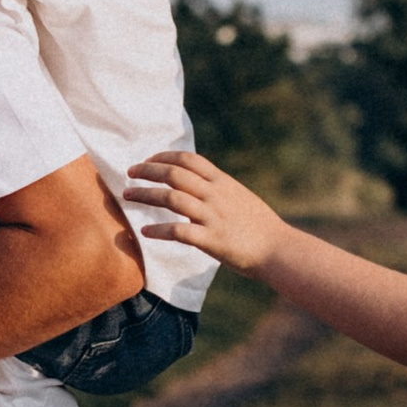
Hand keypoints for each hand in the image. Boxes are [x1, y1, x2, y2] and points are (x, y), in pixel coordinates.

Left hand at [125, 148, 287, 273]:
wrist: (278, 249)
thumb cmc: (260, 226)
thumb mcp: (240, 197)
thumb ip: (218, 189)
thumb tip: (198, 184)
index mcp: (222, 182)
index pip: (188, 159)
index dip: (164, 156)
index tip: (148, 160)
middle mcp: (215, 195)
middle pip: (174, 174)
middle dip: (148, 170)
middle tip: (129, 173)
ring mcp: (213, 217)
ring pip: (171, 198)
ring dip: (145, 195)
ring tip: (127, 196)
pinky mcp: (211, 240)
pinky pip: (178, 231)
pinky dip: (158, 231)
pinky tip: (145, 232)